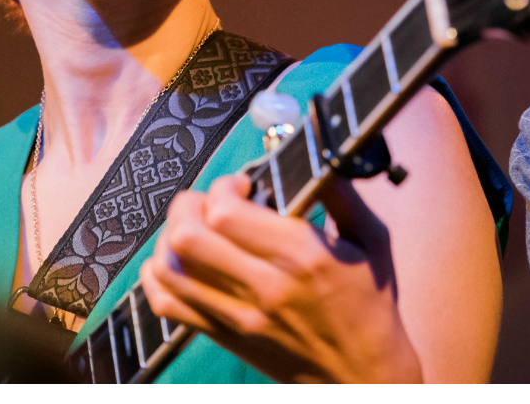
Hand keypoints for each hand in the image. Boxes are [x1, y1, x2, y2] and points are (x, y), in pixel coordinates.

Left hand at [138, 171, 423, 383]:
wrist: (367, 379)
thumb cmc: (371, 309)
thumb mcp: (370, 242)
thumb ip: (341, 192)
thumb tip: (318, 150)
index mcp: (301, 257)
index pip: (225, 211)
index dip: (222, 187)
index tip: (240, 185)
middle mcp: (265, 288)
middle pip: (187, 235)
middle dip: (188, 204)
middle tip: (210, 203)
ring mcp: (241, 317)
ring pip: (170, 267)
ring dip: (170, 236)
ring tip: (193, 229)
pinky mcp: (227, 337)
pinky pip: (168, 304)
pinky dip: (157, 276)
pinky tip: (175, 260)